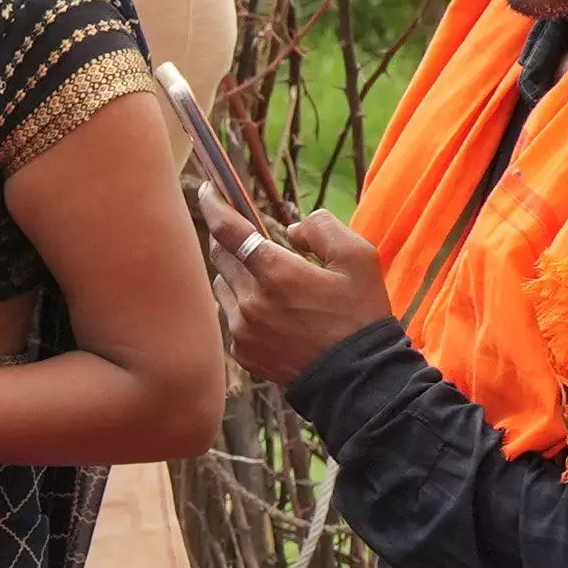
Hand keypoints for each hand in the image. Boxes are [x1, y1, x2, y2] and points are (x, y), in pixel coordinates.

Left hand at [210, 203, 387, 387]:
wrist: (355, 378)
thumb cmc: (360, 314)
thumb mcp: (359, 258)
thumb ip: (323, 229)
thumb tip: (292, 227)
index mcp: (277, 273)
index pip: (228, 230)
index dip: (214, 205)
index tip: (206, 189)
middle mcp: (250, 301)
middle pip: (221, 256)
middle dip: (232, 240)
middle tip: (252, 237)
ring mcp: (241, 329)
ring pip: (222, 285)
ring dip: (237, 273)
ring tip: (270, 280)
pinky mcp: (241, 351)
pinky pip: (230, 315)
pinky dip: (242, 305)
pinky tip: (272, 312)